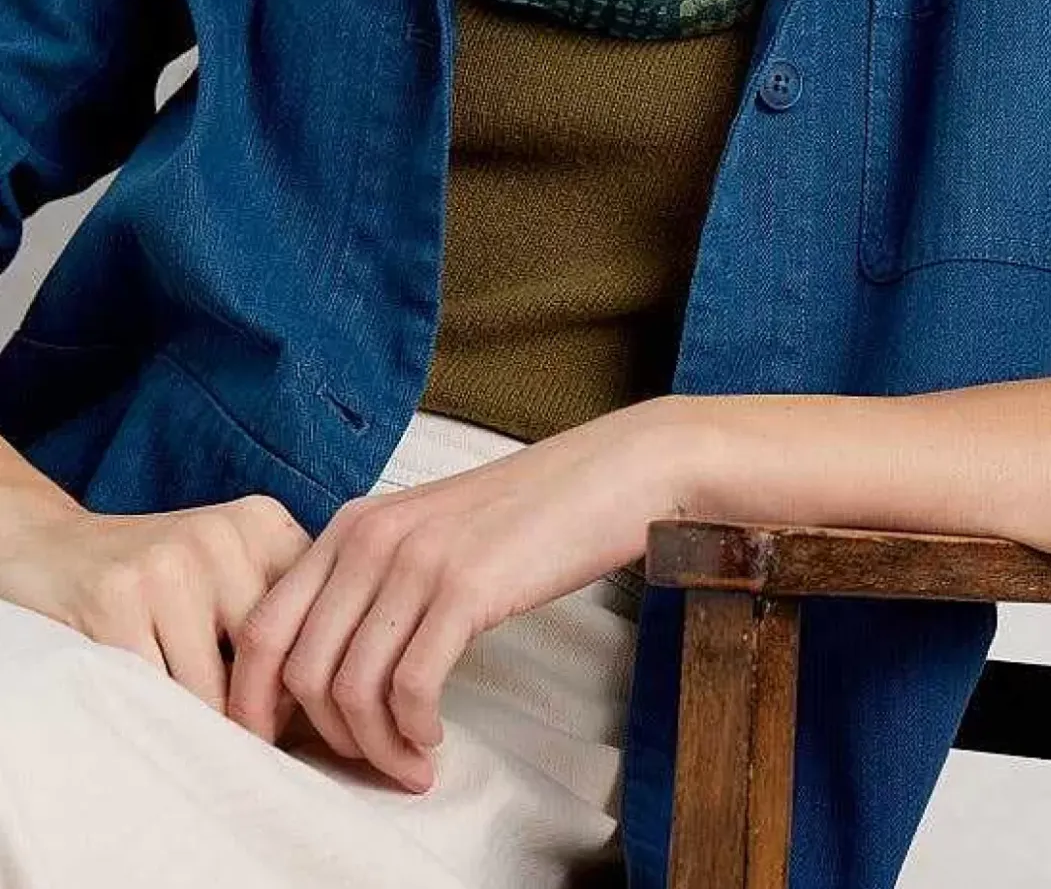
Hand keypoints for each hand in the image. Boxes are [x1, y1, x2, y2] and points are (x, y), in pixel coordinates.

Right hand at [0, 490, 313, 739]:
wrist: (55, 548)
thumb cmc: (158, 577)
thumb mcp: (230, 568)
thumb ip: (279, 612)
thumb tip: (322, 706)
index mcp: (262, 522)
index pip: (313, 617)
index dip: (301, 677)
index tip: (287, 712)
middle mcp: (223, 533)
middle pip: (268, 658)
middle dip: (257, 712)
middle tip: (240, 731)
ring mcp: (168, 563)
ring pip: (214, 689)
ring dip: (205, 724)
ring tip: (194, 716)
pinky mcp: (116, 598)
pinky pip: (158, 693)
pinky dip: (158, 713)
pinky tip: (150, 698)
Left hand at [225, 396, 697, 791]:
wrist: (608, 473)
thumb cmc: (522, 515)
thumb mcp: (425, 534)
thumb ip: (370, 584)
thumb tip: (322, 677)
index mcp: (351, 524)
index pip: (263, 627)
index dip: (254, 700)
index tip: (280, 747)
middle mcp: (370, 537)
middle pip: (298, 670)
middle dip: (325, 738)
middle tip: (370, 765)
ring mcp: (416, 560)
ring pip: (350, 689)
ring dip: (376, 748)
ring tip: (411, 762)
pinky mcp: (465, 587)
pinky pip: (409, 689)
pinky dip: (414, 732)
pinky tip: (435, 737)